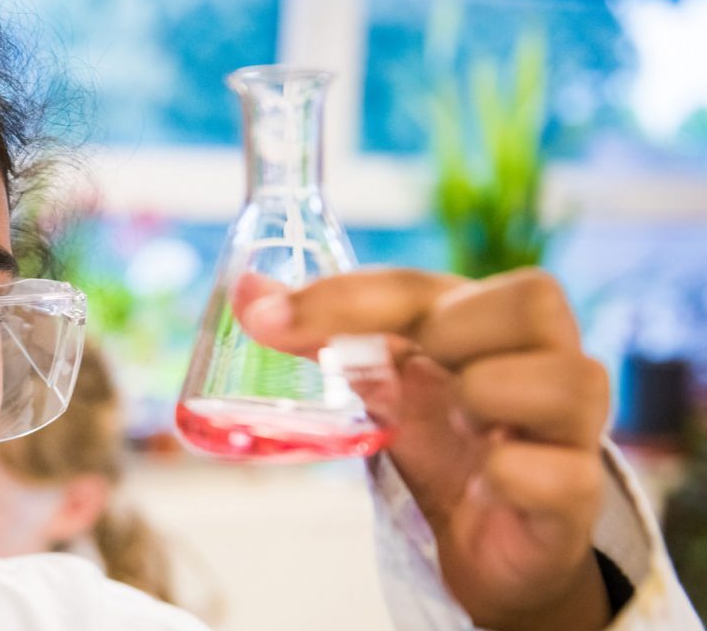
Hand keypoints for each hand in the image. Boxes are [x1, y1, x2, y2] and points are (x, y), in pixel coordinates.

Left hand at [235, 267, 611, 630]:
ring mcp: (570, 429)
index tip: (270, 318)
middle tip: (407, 370)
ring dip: (492, 392)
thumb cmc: (444, 438)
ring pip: (571, 378)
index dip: (346, 297)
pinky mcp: (575, 499)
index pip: (427, 284)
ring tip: (457, 421)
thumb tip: (247, 289)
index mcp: (489, 318)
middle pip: (535, 298)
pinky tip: (487, 480)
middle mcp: (545, 360)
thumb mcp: (381, 380)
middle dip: (452, 330)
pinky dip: (515, 472)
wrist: (487, 537)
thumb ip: (322, 332)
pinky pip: (562, 473)